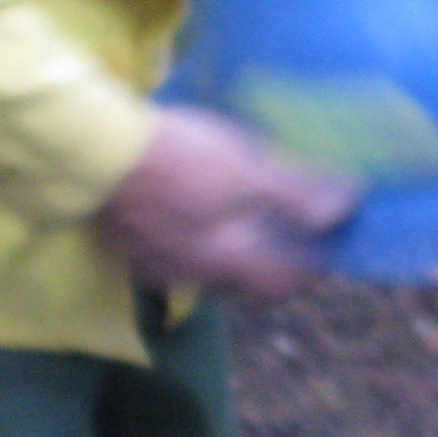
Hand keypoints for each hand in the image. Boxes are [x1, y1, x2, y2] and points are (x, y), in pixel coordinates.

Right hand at [93, 107, 356, 295]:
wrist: (94, 152)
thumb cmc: (178, 160)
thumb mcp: (247, 172)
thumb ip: (295, 197)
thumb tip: (344, 210)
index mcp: (227, 260)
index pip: (280, 284)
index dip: (308, 270)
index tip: (325, 247)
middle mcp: (192, 274)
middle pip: (241, 283)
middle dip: (265, 263)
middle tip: (282, 232)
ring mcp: (154, 263)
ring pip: (202, 269)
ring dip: (223, 252)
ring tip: (234, 218)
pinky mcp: (125, 244)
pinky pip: (167, 252)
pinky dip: (186, 238)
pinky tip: (185, 210)